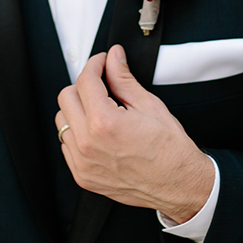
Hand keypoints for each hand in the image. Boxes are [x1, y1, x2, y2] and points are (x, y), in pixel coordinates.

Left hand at [55, 44, 214, 222]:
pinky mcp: (82, 176)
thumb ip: (123, 78)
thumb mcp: (148, 104)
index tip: (103, 62)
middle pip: (66, 97)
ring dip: (78, 109)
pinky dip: (78, 133)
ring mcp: (82, 163)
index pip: (85, 80)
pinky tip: (98, 131)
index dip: (95, 64)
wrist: (179, 185)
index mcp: (104, 123)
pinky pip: (66, 145)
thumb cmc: (169, 148)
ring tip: (101, 109)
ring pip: (62, 121)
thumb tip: (114, 57)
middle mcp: (88, 144)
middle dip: (84, 85)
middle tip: (103, 84)